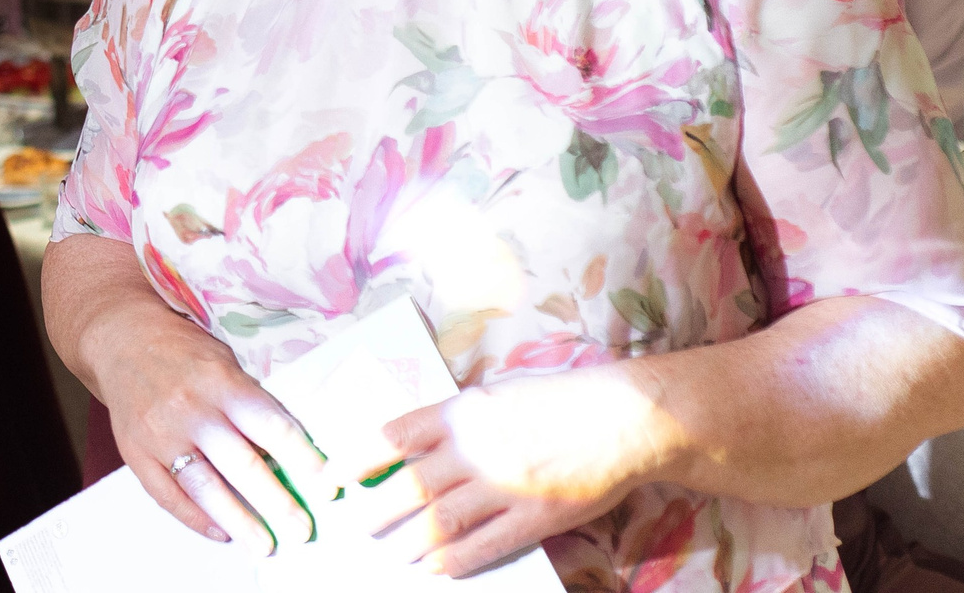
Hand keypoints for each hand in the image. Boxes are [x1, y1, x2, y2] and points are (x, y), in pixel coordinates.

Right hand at [86, 303, 328, 552]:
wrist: (121, 339)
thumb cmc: (183, 351)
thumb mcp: (224, 362)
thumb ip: (251, 402)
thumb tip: (289, 453)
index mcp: (219, 380)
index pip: (269, 424)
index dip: (300, 458)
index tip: (325, 486)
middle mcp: (189, 408)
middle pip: (240, 463)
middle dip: (275, 502)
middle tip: (300, 529)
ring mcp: (159, 433)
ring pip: (204, 486)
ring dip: (238, 520)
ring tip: (263, 544)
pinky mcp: (135, 452)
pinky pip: (167, 494)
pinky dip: (195, 518)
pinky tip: (221, 532)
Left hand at [354, 368, 679, 576]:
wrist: (623, 418)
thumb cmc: (557, 402)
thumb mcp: (494, 396)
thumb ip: (455, 421)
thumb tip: (413, 448)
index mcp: (461, 411)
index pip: (393, 435)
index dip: (360, 458)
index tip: (339, 475)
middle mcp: (476, 448)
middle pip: (409, 485)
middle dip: (377, 509)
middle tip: (360, 524)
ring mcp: (505, 485)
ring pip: (439, 520)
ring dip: (409, 540)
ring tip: (393, 550)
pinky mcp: (534, 517)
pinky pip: (483, 545)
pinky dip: (454, 559)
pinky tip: (435, 567)